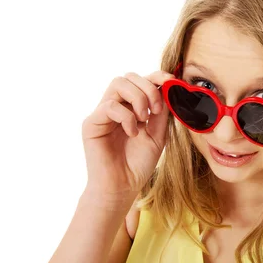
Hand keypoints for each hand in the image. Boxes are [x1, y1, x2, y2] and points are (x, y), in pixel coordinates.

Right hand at [81, 70, 174, 205]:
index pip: (141, 81)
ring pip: (118, 84)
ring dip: (138, 98)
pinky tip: (132, 133)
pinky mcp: (92, 123)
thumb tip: (169, 89)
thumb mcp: (158, 135)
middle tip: (157, 110)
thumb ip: (162, 113)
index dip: (157, 76)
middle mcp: (116, 106)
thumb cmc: (138, 164)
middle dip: (148, 88)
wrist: (123, 187)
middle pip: (129, 77)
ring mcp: (103, 113)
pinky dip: (126, 117)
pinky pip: (110, 106)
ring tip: (143, 120)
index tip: (171, 81)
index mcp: (132, 107)